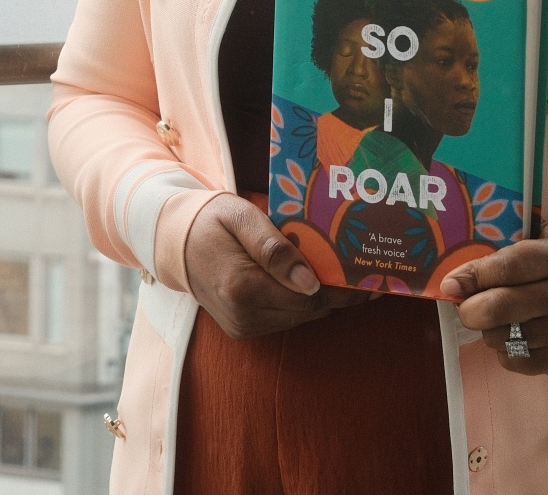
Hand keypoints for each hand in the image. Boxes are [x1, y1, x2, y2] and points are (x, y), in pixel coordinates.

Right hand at [183, 194, 372, 338]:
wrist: (174, 242)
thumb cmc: (211, 219)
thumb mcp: (241, 217)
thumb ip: (274, 248)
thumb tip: (310, 282)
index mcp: (241, 286)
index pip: (308, 295)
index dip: (343, 288)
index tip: (373, 278)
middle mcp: (243, 315)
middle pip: (310, 309)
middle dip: (338, 291)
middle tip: (368, 270)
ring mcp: (242, 326)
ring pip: (302, 317)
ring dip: (322, 297)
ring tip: (345, 273)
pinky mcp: (243, 329)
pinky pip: (287, 318)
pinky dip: (303, 302)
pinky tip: (313, 282)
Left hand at [445, 223, 547, 376]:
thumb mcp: (535, 239)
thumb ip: (499, 240)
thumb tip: (455, 262)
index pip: (508, 266)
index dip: (473, 275)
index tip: (449, 284)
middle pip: (499, 308)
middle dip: (469, 310)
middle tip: (464, 308)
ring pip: (502, 337)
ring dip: (488, 330)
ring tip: (498, 318)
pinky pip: (513, 361)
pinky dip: (503, 350)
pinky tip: (514, 336)